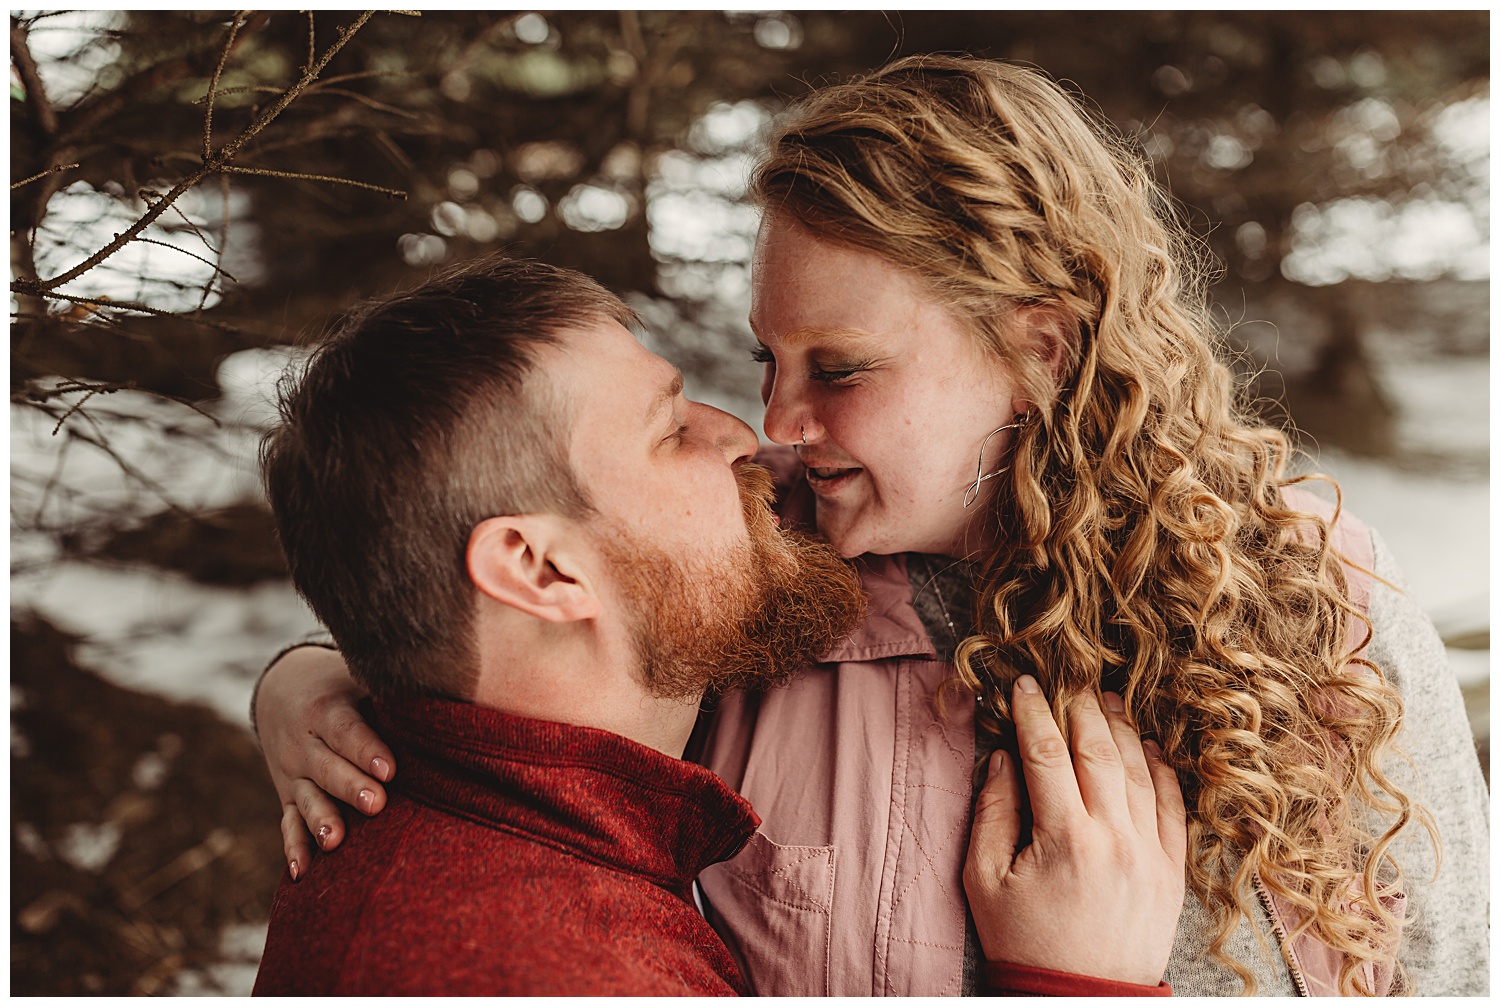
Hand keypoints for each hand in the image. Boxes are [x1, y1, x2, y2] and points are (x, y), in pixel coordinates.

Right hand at [255, 645, 395, 878]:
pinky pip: (288, 825)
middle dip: (350, 787)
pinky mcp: (288, 797)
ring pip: (306, 799)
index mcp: (327, 710)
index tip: (390, 769)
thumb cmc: (345, 688)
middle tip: (375, 803)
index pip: (346, 730)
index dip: (366, 749)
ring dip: (320, 821)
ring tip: (336, 841)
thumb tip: (452, 689)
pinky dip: (293, 848)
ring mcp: (293, 774)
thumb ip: (393, 692)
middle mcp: (304, 744)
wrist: (283, 690)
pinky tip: (300, 873)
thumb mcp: (361, 679)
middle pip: (327, 767)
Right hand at [963, 675, 1186, 986]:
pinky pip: (1172, 806)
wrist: (1081, 999)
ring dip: (1120, 728)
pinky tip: (1146, 746)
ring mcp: (1150, 854)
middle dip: (1080, 707)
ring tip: (1106, 699)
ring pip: (1138, 770)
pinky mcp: (1173, 871)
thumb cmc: (1024, 942)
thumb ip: (992, 812)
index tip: (1023, 685)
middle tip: (1069, 679)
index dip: (1032, 712)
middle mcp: (1113, 838)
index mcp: (1063, 839)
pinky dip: (1160, 770)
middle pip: (1097, 750)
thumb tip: (1004, 758)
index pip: (1045, 754)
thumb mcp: (983, 880)